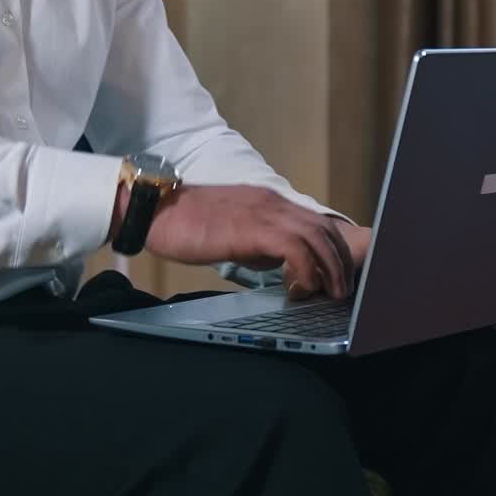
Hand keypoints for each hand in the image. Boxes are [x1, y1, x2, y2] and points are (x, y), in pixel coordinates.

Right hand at [144, 184, 357, 299]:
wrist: (154, 209)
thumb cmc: (188, 224)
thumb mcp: (236, 231)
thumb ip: (261, 243)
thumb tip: (283, 265)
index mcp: (271, 203)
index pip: (317, 223)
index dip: (333, 250)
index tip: (336, 275)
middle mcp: (274, 203)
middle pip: (325, 230)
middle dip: (340, 262)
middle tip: (340, 290)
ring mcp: (265, 213)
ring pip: (317, 237)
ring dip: (329, 269)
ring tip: (329, 293)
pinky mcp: (253, 228)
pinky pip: (295, 248)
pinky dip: (305, 270)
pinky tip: (297, 288)